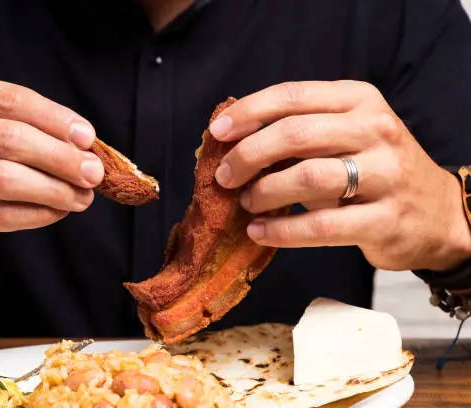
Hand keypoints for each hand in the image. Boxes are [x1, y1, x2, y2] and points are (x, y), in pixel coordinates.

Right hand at [0, 69, 103, 260]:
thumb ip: (24, 129)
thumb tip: (87, 149)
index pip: (13, 100)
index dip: (58, 120)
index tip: (89, 139)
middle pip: (11, 139)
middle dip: (62, 158)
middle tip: (94, 174)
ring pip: (4, 178)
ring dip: (54, 190)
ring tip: (82, 198)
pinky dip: (36, 215)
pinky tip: (57, 212)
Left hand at [210, 81, 470, 270]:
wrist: (435, 213)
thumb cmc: (374, 168)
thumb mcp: (345, 134)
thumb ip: (298, 131)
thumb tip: (232, 141)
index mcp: (359, 99)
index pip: (292, 96)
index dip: (248, 113)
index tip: (217, 131)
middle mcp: (376, 129)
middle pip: (295, 134)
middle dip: (248, 155)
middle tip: (225, 176)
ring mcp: (386, 174)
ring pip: (307, 178)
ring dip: (265, 192)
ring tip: (247, 202)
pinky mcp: (385, 220)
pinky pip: (320, 227)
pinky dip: (281, 231)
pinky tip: (260, 232)